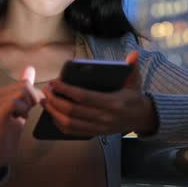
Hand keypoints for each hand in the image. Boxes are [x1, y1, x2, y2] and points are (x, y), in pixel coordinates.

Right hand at [0, 66, 43, 177]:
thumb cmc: (7, 132)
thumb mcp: (19, 107)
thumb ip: (23, 89)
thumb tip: (30, 68)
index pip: (24, 83)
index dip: (34, 95)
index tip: (29, 108)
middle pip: (24, 86)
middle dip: (32, 100)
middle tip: (25, 113)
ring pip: (21, 93)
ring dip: (27, 107)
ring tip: (19, 117)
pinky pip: (14, 103)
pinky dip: (22, 111)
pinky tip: (18, 119)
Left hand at [41, 51, 157, 136]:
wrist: (141, 118)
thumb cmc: (134, 96)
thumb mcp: (135, 81)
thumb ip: (133, 67)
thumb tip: (134, 53)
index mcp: (113, 102)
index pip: (84, 97)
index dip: (67, 90)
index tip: (54, 83)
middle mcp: (104, 117)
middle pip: (73, 111)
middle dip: (55, 100)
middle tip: (46, 90)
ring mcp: (99, 127)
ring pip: (70, 123)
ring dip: (54, 113)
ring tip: (45, 101)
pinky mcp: (95, 133)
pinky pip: (73, 132)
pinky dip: (60, 124)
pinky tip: (53, 114)